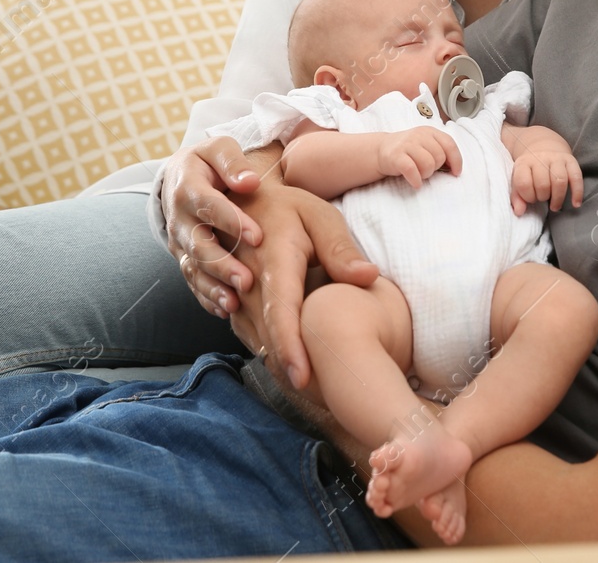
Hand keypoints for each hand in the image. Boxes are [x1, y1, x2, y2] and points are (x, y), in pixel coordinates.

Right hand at [158, 136, 264, 311]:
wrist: (179, 177)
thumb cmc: (208, 162)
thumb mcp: (218, 149)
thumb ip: (232, 161)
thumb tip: (249, 182)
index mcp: (188, 188)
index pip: (209, 206)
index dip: (232, 222)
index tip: (257, 236)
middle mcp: (179, 219)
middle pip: (198, 245)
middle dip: (222, 264)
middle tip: (247, 280)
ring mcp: (180, 243)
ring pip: (194, 268)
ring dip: (214, 287)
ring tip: (236, 303)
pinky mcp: (184, 259)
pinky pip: (192, 282)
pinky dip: (207, 298)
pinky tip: (226, 310)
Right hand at [159, 136, 377, 389]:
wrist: (241, 198)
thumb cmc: (289, 207)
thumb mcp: (319, 215)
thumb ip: (340, 248)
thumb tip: (369, 277)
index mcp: (272, 258)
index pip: (280, 310)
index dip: (289, 346)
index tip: (303, 379)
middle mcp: (246, 279)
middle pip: (263, 333)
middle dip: (285, 366)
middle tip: (319, 399)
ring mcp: (233, 290)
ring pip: (250, 335)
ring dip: (273, 361)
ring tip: (308, 394)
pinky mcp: (229, 298)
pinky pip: (241, 330)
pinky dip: (260, 348)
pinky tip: (285, 368)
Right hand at [377, 127, 461, 187]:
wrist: (381, 150)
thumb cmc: (408, 150)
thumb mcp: (426, 144)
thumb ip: (440, 150)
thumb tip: (455, 167)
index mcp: (429, 132)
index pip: (449, 144)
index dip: (456, 160)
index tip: (456, 172)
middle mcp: (419, 135)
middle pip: (439, 157)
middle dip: (436, 168)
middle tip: (427, 169)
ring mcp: (406, 144)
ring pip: (428, 164)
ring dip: (426, 174)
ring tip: (419, 174)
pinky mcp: (396, 156)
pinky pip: (412, 170)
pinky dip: (416, 180)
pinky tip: (415, 182)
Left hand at [508, 135, 583, 215]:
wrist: (543, 147)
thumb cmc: (530, 171)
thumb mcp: (518, 181)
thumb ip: (516, 197)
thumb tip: (520, 212)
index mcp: (524, 163)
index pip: (523, 183)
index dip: (527, 196)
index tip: (530, 199)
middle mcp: (540, 158)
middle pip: (543, 184)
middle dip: (542, 197)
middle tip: (542, 199)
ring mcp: (556, 158)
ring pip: (560, 181)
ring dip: (557, 198)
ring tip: (554, 206)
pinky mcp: (571, 160)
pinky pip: (576, 177)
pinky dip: (577, 192)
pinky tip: (575, 204)